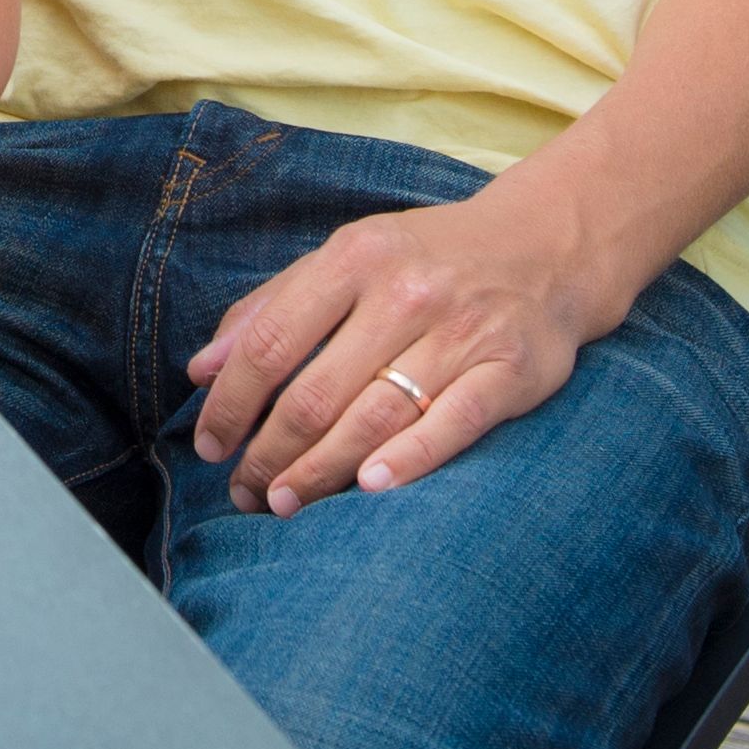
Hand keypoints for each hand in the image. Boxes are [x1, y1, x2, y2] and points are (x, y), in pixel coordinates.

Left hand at [185, 179, 628, 515]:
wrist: (547, 245)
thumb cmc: (428, 260)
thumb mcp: (348, 258)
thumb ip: (273, 307)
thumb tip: (201, 369)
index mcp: (356, 258)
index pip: (271, 342)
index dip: (230, 403)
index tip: (209, 445)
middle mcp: (406, 292)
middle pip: (316, 392)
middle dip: (268, 452)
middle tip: (244, 491)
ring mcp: (461, 332)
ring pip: (374, 417)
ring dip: (320, 471)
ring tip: (283, 503)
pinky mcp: (510, 369)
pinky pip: (452, 424)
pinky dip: (409, 460)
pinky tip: (369, 489)